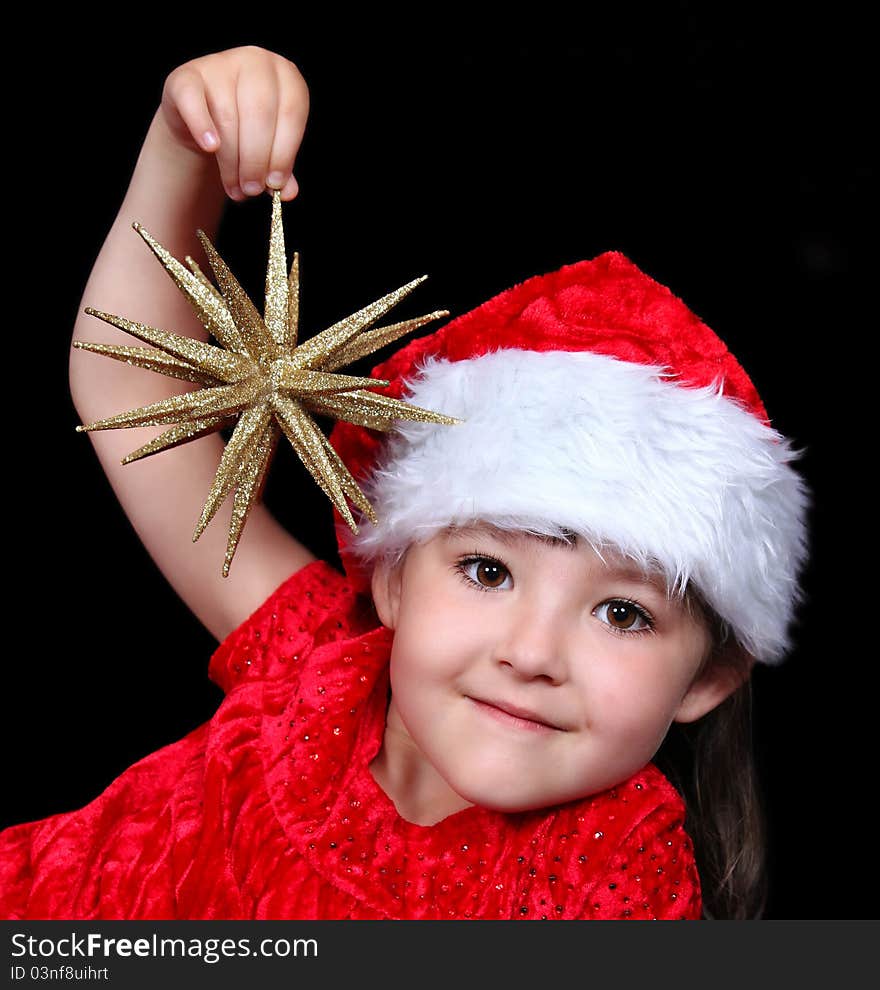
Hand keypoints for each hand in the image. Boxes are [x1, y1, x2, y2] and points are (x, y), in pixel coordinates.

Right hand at [159, 45, 308, 201]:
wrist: (202, 119)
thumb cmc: (246, 132)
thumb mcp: (270, 147)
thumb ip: (281, 168)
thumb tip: (288, 193)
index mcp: (286, 76)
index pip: (291, 114)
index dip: (284, 154)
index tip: (275, 184)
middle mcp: (256, 61)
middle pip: (260, 114)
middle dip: (256, 160)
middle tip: (252, 190)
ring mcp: (220, 63)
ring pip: (228, 117)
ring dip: (232, 161)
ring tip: (235, 188)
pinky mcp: (188, 76)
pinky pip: (194, 102)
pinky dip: (202, 127)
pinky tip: (209, 148)